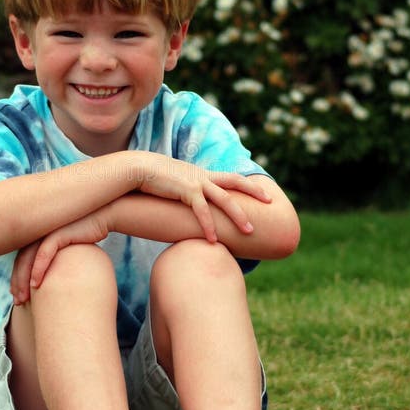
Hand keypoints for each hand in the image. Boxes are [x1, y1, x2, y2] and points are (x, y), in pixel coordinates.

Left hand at [10, 209, 109, 301]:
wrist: (104, 216)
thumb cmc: (89, 235)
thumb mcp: (70, 249)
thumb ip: (59, 259)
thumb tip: (56, 280)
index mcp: (38, 236)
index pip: (22, 260)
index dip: (17, 278)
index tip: (17, 297)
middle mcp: (38, 234)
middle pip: (21, 260)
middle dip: (17, 282)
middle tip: (17, 302)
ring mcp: (47, 232)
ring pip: (28, 258)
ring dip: (23, 279)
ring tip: (23, 298)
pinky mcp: (58, 233)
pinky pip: (43, 253)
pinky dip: (37, 269)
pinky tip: (35, 284)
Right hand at [137, 156, 270, 242]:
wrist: (139, 168)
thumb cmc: (153, 178)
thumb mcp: (175, 182)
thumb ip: (185, 189)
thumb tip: (188, 199)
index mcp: (202, 174)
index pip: (230, 177)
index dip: (247, 183)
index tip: (261, 190)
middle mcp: (203, 176)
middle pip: (235, 181)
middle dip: (254, 191)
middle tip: (271, 201)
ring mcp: (196, 183)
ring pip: (224, 199)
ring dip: (238, 216)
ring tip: (250, 231)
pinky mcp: (186, 191)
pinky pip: (201, 211)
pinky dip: (208, 226)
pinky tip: (213, 240)